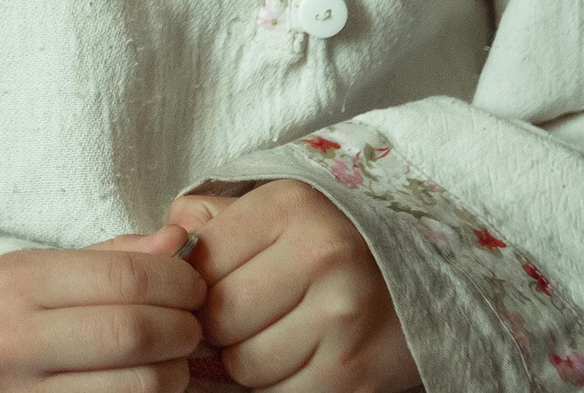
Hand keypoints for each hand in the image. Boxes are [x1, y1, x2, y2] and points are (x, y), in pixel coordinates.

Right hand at [0, 223, 207, 392]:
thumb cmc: (18, 314)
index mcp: (15, 282)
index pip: (122, 276)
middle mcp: (13, 338)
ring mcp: (27, 391)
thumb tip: (178, 240)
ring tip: (175, 356)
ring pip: (138, 381)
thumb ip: (114, 257)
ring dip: (176, 369)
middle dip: (182, 325)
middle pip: (132, 330)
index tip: (193, 284)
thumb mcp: (48, 272)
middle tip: (193, 322)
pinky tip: (153, 379)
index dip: (175, 279)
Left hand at [165, 186, 420, 391]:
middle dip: (220, 329)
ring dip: (249, 362)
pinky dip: (281, 387)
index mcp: (291, 208)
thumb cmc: (331, 247)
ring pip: (247, 365)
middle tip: (243, 321)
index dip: (196, 285)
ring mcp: (346, 317)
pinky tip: (298, 362)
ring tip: (275, 338)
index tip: (215, 289)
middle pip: (220, 318)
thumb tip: (156, 244)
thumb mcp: (278, 213)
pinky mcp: (360, 372)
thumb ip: (212, 221)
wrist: (428, 285)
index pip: (200, 262)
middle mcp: (323, 256)